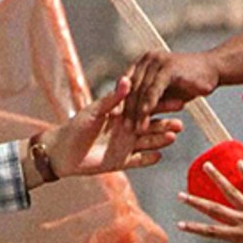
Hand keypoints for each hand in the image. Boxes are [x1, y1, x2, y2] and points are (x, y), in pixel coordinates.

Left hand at [38, 79, 182, 181]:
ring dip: (160, 140)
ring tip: (174, 137)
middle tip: (181, 123)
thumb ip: (113, 99)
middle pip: (150, 126)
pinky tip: (160, 156)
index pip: (144, 107)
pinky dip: (148, 159)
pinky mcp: (120, 162)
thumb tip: (128, 80)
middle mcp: (125, 129)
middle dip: (165, 124)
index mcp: (120, 114)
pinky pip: (138, 161)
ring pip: (147, 143)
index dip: (160, 105)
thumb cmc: (75, 127)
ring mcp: (124, 146)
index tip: (177, 101)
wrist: (61, 152)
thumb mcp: (95, 111)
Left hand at [125, 50, 221, 122]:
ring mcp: (157, 62)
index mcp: (144, 62)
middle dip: (126, 109)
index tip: (114, 120)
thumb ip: (150, 95)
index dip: (120, 102)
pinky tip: (144, 121)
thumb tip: (132, 112)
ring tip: (133, 129)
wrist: (214, 69)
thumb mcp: (166, 89)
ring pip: (141, 91)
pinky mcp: (167, 69)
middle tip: (121, 128)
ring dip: (135, 112)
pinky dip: (147, 107)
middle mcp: (147, 59)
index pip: (126, 83)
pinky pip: (153, 91)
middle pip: (131, 88)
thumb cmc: (190, 81)